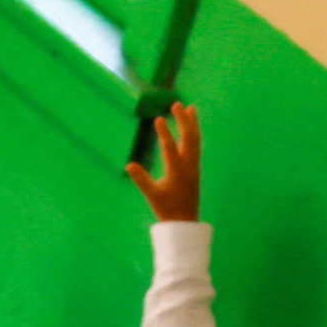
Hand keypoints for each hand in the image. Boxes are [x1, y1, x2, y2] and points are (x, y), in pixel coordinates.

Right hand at [129, 97, 203, 221]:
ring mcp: (194, 166)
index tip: (158, 119)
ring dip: (193, 123)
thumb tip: (129, 164)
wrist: (185, 221)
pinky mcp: (196, 168)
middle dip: (183, 120)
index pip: (170, 147)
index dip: (164, 133)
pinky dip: (194, 134)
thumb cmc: (166, 210)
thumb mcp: (151, 195)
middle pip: (188, 138)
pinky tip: (192, 128)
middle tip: (177, 104)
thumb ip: (141, 179)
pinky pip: (197, 146)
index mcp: (177, 171)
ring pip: (195, 140)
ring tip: (191, 108)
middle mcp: (188, 165)